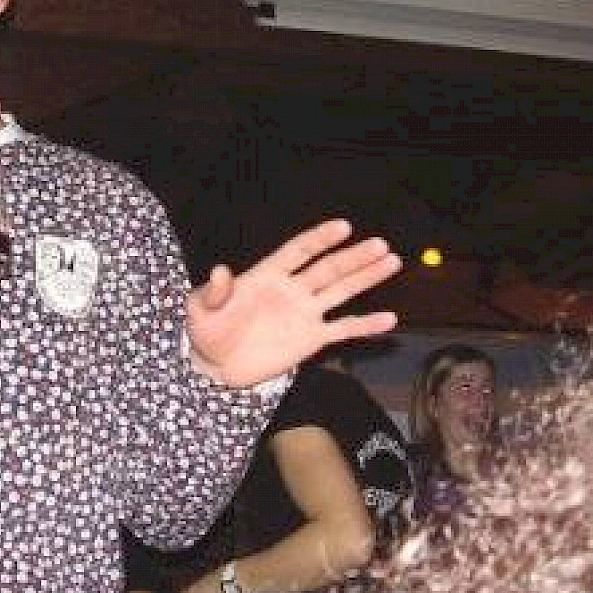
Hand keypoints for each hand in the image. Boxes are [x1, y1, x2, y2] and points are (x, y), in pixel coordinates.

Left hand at [187, 220, 400, 386]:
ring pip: (341, 291)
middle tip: (380, 245)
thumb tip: (220, 271)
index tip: (343, 227)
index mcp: (268, 275)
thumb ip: (214, 291)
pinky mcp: (311, 339)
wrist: (215, 366)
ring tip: (391, 261)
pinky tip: (389, 319)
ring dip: (365, 277)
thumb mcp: (202, 309)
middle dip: (353, 257)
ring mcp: (304, 313)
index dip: (320, 239)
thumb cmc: (207, 330)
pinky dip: (365, 325)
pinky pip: (342, 330)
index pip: (299, 251)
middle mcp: (292, 289)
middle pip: (328, 269)